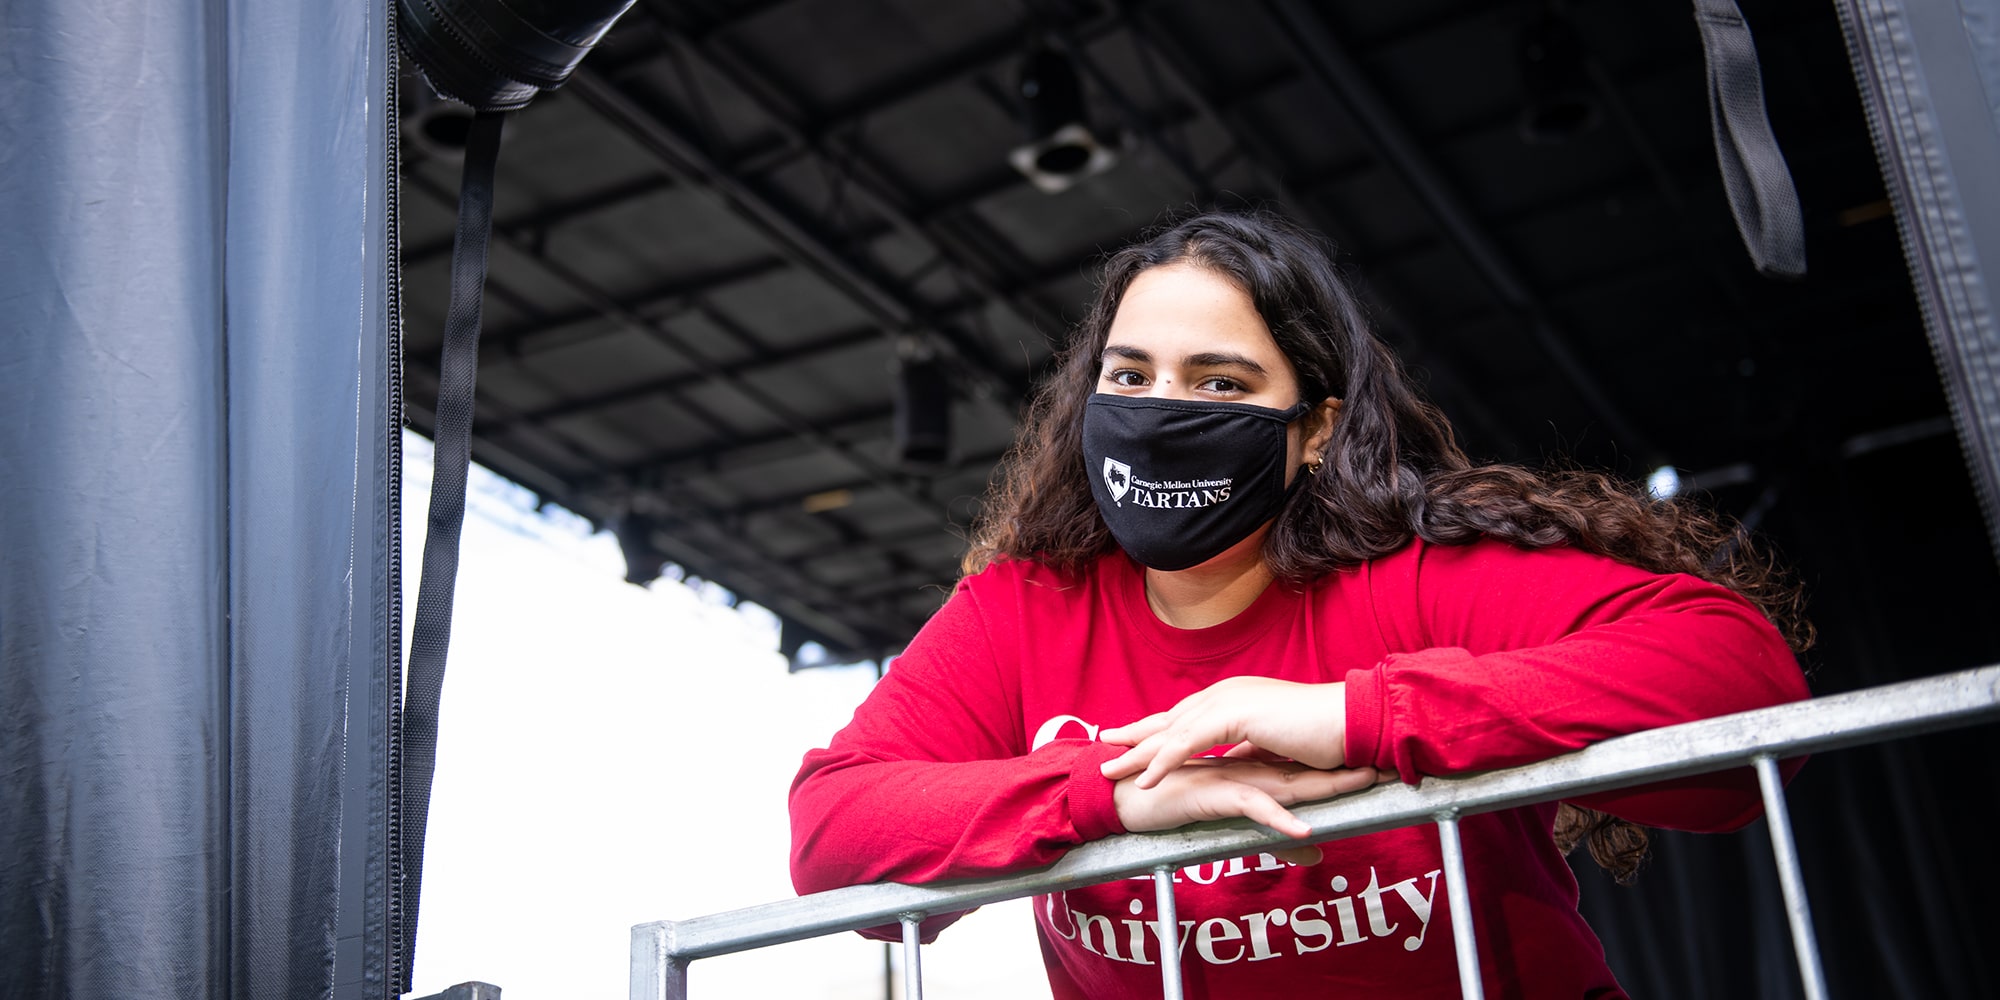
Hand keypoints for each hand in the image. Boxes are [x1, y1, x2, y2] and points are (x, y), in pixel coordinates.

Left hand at [1100, 677, 1347, 789]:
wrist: (1349, 720)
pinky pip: (1190, 743)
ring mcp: (1229, 700)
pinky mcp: (1236, 716)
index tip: (1125, 741)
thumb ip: (1252, 747)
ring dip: (1137, 753)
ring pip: (1171, 731)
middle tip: (1102, 748)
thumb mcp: (1276, 741)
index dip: (1153, 730)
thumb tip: (1237, 760)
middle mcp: (1225, 692)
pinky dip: (1164, 762)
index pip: (1183, 716)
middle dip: (1133, 736)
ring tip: (1108, 772)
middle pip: (1168, 720)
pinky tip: (1145, 781)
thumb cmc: (1323, 732)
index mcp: (1233, 696)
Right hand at [1112, 758, 1379, 860]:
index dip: (1340, 773)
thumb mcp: (1231, 823)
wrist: (1123, 795)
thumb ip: (1272, 833)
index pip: (1306, 772)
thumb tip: (1314, 848)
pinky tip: (1305, 828)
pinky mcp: (1216, 793)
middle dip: (1347, 773)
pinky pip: (1253, 807)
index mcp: (1255, 771)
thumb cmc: (1171, 805)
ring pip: (1288, 784)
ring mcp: (1234, 779)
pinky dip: (1280, 820)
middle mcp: (1249, 771)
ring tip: (1361, 785)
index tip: (1376, 770)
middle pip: (1307, 774)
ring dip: (1326, 787)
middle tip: (1388, 770)